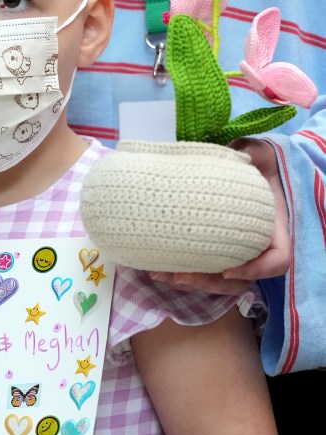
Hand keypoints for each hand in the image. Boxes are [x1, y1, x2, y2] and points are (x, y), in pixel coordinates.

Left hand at [149, 139, 289, 295]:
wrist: (246, 166)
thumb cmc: (256, 161)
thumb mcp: (258, 152)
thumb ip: (250, 151)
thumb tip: (237, 154)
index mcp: (274, 228)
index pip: (278, 259)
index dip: (256, 270)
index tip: (227, 269)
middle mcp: (257, 246)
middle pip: (241, 280)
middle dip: (210, 283)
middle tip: (181, 276)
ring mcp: (236, 252)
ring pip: (219, 282)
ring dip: (192, 283)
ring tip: (162, 274)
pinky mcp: (216, 250)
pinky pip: (204, 271)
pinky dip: (182, 273)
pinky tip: (157, 268)